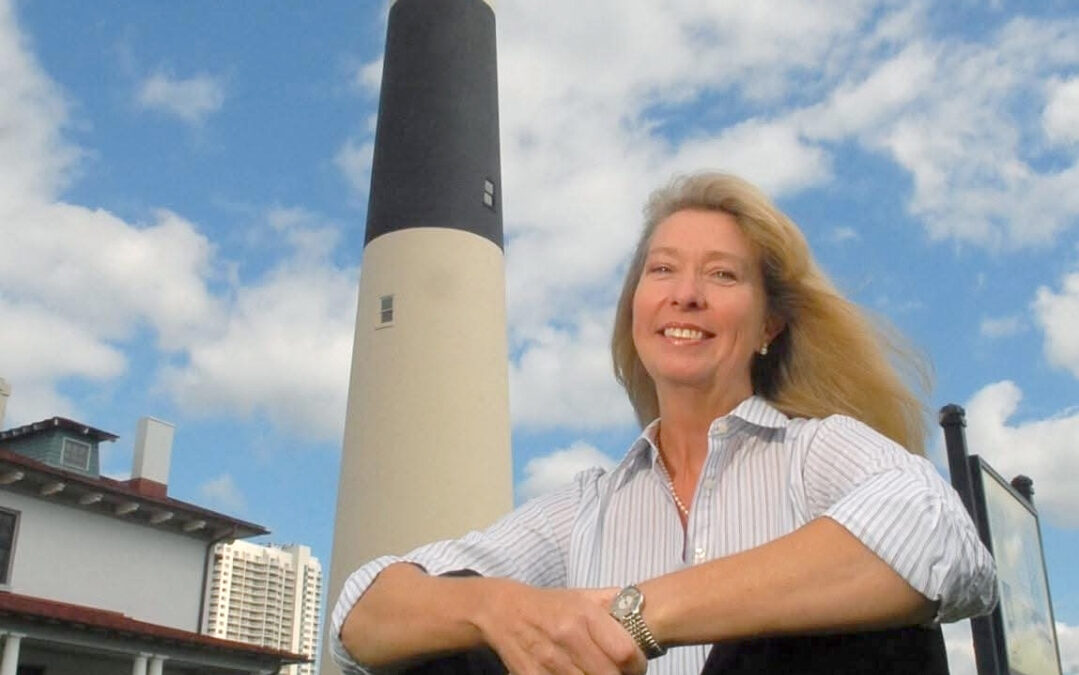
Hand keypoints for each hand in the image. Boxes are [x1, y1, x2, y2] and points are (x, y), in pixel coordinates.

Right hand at [473, 580, 646, 674]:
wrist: (503, 611)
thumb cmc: (549, 605)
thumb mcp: (581, 595)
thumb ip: (612, 602)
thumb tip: (643, 606)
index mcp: (583, 615)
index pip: (625, 652)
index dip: (637, 664)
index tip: (635, 665)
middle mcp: (567, 637)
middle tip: (617, 672)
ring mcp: (548, 660)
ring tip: (595, 672)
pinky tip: (574, 674)